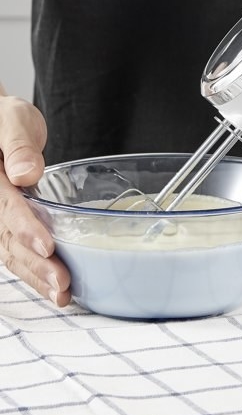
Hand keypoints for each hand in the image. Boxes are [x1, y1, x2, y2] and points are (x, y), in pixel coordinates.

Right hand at [0, 92, 70, 305]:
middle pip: (8, 239)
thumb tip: (25, 173)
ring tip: (62, 295)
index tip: (47, 246)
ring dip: (36, 276)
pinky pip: (16, 251)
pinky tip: (56, 289)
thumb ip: (17, 145)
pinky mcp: (8, 225)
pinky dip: (35, 271)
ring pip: (11, 253)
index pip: (6, 207)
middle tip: (62, 283)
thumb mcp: (12, 121)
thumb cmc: (6, 120)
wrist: (0, 126)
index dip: (26, 228)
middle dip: (35, 265)